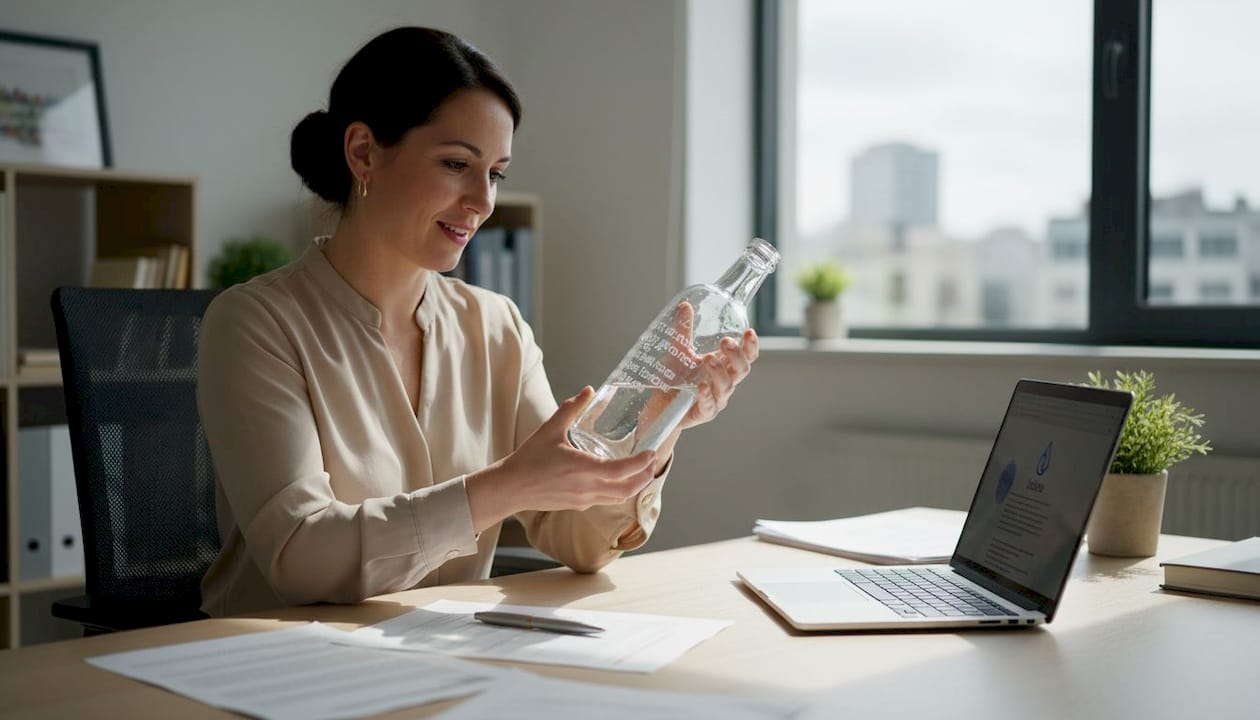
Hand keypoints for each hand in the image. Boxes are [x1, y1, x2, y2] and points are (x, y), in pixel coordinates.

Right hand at [465, 387, 657, 530]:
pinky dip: (617, 491)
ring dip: (634, 486)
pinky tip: (616, 479)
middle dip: (645, 477)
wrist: (510, 488)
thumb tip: (588, 390)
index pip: (622, 470)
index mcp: (583, 469)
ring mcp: (583, 500)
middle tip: (653, 462)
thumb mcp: (550, 429)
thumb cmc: (529, 460)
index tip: (652, 452)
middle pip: (628, 489)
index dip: (641, 463)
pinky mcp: (578, 506)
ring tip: (641, 472)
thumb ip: (571, 408)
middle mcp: (587, 488)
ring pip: (618, 498)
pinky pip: (605, 500)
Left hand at [673, 302, 758, 430]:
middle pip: (742, 370)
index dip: (751, 346)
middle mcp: (724, 382)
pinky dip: (706, 395)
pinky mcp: (704, 413)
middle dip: (737, 355)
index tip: (749, 331)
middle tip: (726, 342)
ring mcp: (716, 399)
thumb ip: (683, 330)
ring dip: (720, 372)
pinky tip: (701, 386)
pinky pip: (709, 405)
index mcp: (724, 366)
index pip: (746, 356)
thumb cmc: (675, 379)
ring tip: (708, 359)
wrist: (660, 406)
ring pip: (726, 387)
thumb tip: (685, 305)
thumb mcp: (679, 351)